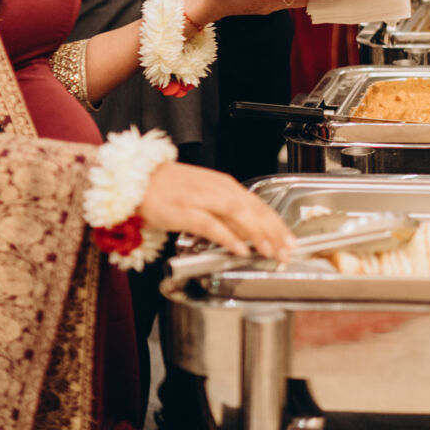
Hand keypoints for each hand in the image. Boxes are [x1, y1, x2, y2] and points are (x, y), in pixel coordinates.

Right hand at [136, 161, 294, 258]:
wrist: (138, 178)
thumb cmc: (170, 188)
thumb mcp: (206, 195)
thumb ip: (226, 213)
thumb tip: (248, 233)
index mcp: (226, 185)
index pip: (260, 205)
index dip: (277, 224)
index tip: (290, 241)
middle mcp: (218, 190)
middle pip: (254, 210)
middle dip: (274, 232)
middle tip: (287, 251)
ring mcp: (202, 200)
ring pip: (238, 215)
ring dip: (257, 234)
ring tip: (270, 251)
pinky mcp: (184, 211)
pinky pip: (211, 225)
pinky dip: (228, 237)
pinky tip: (239, 249)